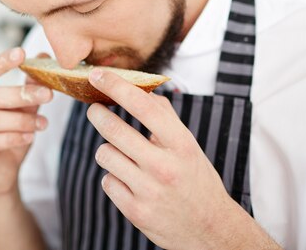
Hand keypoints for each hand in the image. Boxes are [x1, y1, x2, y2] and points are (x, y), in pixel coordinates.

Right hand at [0, 47, 52, 197]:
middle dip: (21, 94)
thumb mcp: (25, 110)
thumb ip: (30, 86)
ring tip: (43, 124)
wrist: (2, 174)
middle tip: (48, 94)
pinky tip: (29, 137)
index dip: (1, 61)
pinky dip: (11, 138)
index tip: (22, 52)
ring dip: (20, 120)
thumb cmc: (11, 137)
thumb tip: (43, 56)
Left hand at [86, 68, 277, 249]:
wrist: (210, 229)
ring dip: (108, 150)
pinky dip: (113, 177)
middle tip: (94, 109)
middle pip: (113, 129)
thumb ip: (164, 117)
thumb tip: (138, 89)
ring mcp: (148, 191)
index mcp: (181, 144)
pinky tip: (128, 180)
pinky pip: (106, 181)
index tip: (97, 75)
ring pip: (104, 154)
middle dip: (97, 114)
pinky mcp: (135, 211)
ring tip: (121, 154)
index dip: (116, 85)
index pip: (142, 105)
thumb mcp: (188, 144)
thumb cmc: (195, 179)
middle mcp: (164, 166)